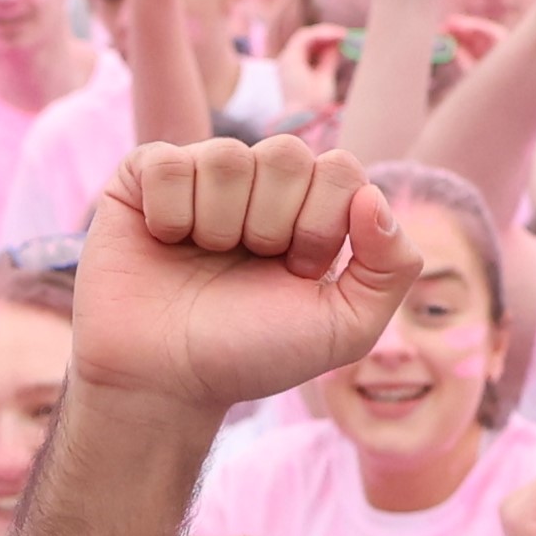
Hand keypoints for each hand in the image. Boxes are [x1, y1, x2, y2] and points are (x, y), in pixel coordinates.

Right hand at [79, 138, 426, 413]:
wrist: (166, 383)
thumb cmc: (252, 355)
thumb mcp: (346, 329)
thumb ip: (392, 267)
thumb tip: (372, 196)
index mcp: (310, 208)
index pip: (340, 169)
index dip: (321, 225)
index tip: (296, 273)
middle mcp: (258, 184)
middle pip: (287, 152)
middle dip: (273, 224)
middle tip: (248, 265)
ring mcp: (201, 175)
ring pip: (227, 156)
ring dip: (219, 224)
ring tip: (203, 259)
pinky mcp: (143, 178)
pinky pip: (166, 162)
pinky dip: (168, 214)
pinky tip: (164, 242)